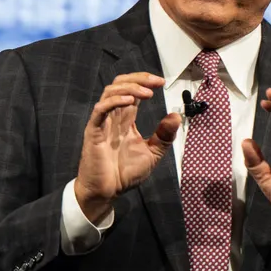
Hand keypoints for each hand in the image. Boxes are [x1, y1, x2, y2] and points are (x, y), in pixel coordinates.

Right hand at [75, 73, 181, 222]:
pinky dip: (115, 101)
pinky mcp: (94, 132)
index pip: (132, 91)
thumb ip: (164, 136)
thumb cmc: (124, 174)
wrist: (108, 192)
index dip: (145, 82)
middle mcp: (113, 117)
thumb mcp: (152, 153)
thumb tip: (176, 116)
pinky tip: (130, 101)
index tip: (161, 83)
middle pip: (119, 85)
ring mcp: (102, 123)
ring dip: (129, 87)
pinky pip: (100, 110)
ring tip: (146, 93)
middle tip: (156, 81)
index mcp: (125, 120)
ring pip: (110, 92)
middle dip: (138, 78)